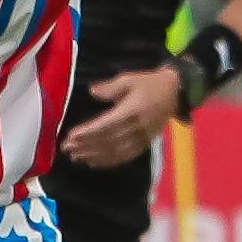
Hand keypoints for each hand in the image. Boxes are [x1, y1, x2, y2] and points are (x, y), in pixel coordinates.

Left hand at [62, 66, 182, 167]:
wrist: (175, 92)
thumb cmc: (149, 84)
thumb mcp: (129, 79)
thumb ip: (110, 87)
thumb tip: (92, 91)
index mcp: (131, 111)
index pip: (105, 126)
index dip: (87, 133)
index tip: (70, 137)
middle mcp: (136, 128)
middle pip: (107, 141)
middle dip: (86, 146)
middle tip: (67, 149)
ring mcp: (141, 138)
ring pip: (114, 151)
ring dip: (94, 156)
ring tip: (76, 157)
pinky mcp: (144, 144)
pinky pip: (124, 156)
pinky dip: (108, 161)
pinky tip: (94, 163)